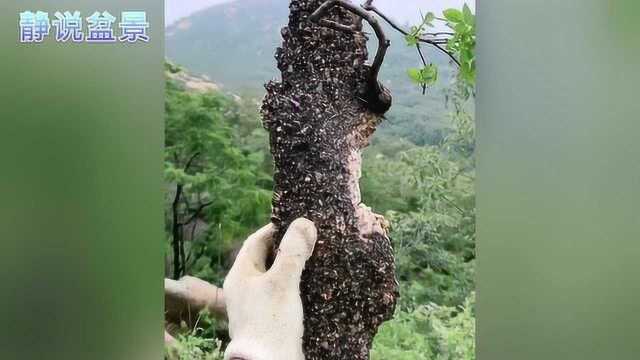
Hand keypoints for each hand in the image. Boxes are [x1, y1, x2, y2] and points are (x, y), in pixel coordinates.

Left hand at [223, 218, 317, 359]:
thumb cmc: (271, 322)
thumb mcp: (282, 282)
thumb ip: (293, 251)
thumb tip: (304, 222)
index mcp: (240, 275)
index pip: (256, 241)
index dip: (277, 229)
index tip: (298, 222)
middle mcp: (246, 288)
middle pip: (268, 258)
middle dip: (290, 247)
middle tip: (313, 239)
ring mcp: (258, 304)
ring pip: (278, 276)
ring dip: (296, 267)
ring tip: (319, 258)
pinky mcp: (272, 318)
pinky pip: (285, 294)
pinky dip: (299, 285)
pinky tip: (316, 284)